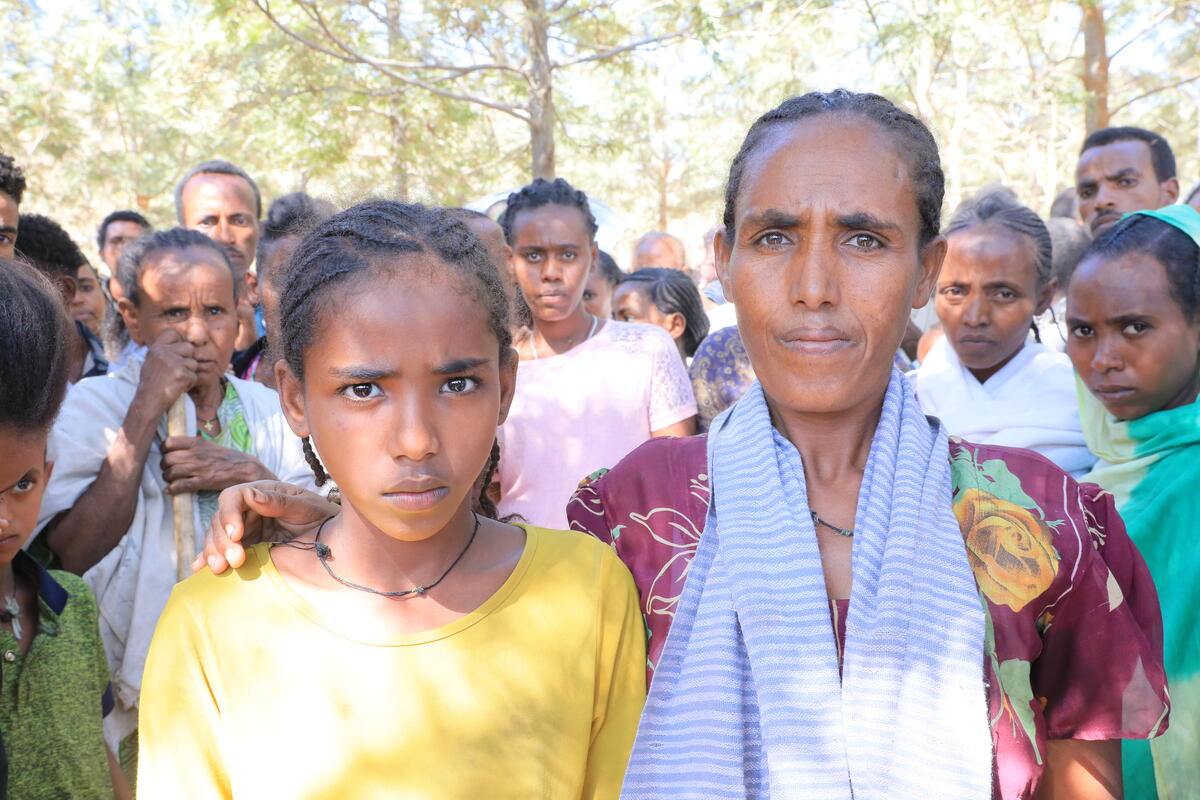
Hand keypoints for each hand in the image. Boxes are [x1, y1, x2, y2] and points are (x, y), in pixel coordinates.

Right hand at [134, 329, 197, 417]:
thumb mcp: (152, 362)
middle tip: (177, 371)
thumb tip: (182, 343)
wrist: (148, 401)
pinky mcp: (182, 374)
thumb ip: (164, 351)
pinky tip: (177, 387)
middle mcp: (164, 352)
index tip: (178, 352)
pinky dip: (189, 383)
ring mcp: (173, 363)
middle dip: (188, 359)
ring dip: (188, 373)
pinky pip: (194, 376)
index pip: (173, 332)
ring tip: (175, 380)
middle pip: (189, 347)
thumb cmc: (151, 383)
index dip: (179, 340)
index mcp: (156, 348)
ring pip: (193, 363)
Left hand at [160, 436, 271, 493]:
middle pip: (168, 459)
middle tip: (167, 469)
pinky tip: (169, 490)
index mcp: (198, 443)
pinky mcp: (203, 482)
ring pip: (171, 472)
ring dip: (167, 477)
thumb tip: (175, 449)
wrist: (244, 469)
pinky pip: (180, 486)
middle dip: (164, 466)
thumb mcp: (210, 445)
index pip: (170, 442)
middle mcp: (196, 454)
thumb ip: (193, 446)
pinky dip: (171, 489)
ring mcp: (199, 468)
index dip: (164, 449)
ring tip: (170, 479)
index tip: (165, 453)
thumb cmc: (227, 457)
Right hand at [192, 481, 336, 573]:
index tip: (236, 534)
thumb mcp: (306, 507)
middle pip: (221, 519)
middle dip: (222, 540)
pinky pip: (224, 550)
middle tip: (232, 561)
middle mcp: (249, 508)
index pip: (233, 497)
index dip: (229, 513)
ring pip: (218, 536)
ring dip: (214, 551)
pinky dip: (210, 558)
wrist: (333, 538)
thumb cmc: (322, 516)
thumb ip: (280, 502)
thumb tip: (251, 495)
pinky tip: (199, 569)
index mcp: (262, 492)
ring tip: (219, 569)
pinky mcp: (246, 545)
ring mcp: (246, 527)